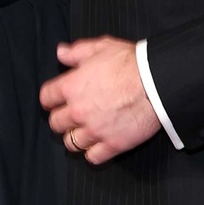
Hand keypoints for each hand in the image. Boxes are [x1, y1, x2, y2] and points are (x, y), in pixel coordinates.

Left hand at [39, 36, 160, 165]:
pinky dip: (93, 153)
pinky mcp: (112, 144)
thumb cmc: (132, 63)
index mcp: (72, 87)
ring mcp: (95, 130)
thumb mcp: (102, 47)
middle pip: (55, 123)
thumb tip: (61, 53)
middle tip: (72, 117)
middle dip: (62, 119)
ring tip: (85, 132)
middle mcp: (78, 111)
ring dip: (76, 137)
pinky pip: (92, 158)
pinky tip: (98, 145)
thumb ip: (78, 51)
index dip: (50, 99)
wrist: (157, 82)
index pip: (46, 98)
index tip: (54, 101)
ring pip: (71, 143)